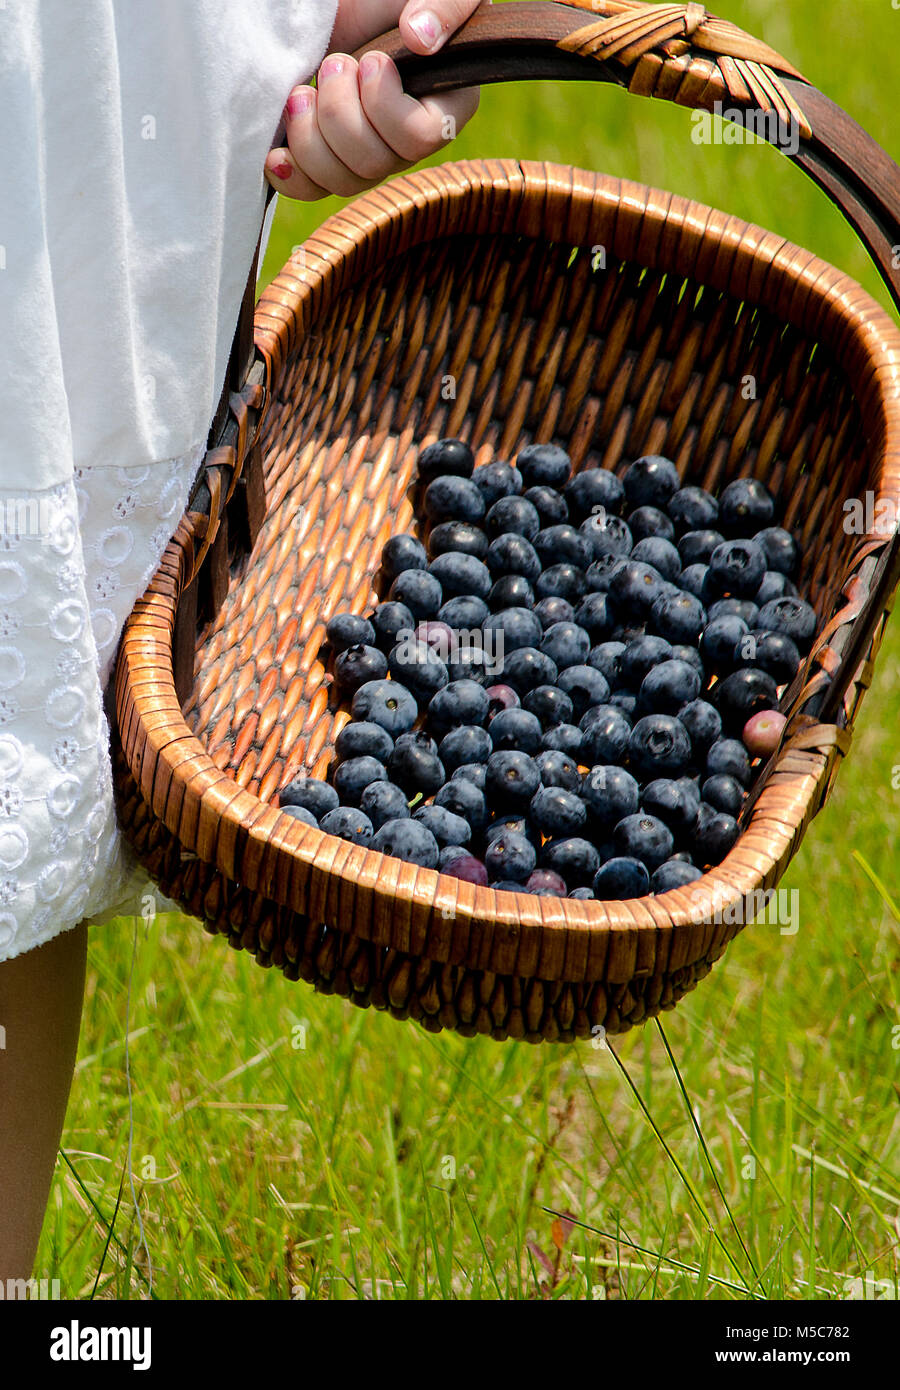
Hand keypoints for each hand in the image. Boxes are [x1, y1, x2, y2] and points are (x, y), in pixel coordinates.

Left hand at [265, 0, 486, 199]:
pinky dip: (292, 176)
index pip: (422, 138)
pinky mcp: (330, 160)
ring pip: (342, 180)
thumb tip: (420, 38)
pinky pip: (314, 190)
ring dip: (310, 136)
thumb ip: (442, 6)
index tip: (370, 61)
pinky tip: (277, 155)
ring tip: (301, 92)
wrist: (340, 6)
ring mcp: (368, 156)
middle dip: (340, 112)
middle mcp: (407, 141)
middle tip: (333, 62)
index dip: (385, 106)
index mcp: (444, 105)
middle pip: (375, 164)